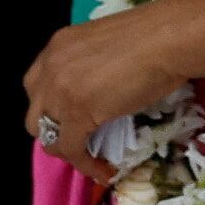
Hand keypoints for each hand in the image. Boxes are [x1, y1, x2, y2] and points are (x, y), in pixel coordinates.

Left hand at [21, 2, 201, 182]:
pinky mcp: (77, 113)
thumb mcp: (109, 47)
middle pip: (35, 112)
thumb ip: (94, 66)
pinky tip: (104, 169)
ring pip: (47, 136)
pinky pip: (70, 149)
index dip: (53, 106)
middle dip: (55, 129)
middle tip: (82, 135)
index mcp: (59, 45)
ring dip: (67, 149)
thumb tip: (103, 91)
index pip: (38, 85)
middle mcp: (51, 66)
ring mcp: (60, 90)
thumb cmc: (156, 35)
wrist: (170, 38)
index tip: (73, 118)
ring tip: (90, 155)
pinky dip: (85, 164)